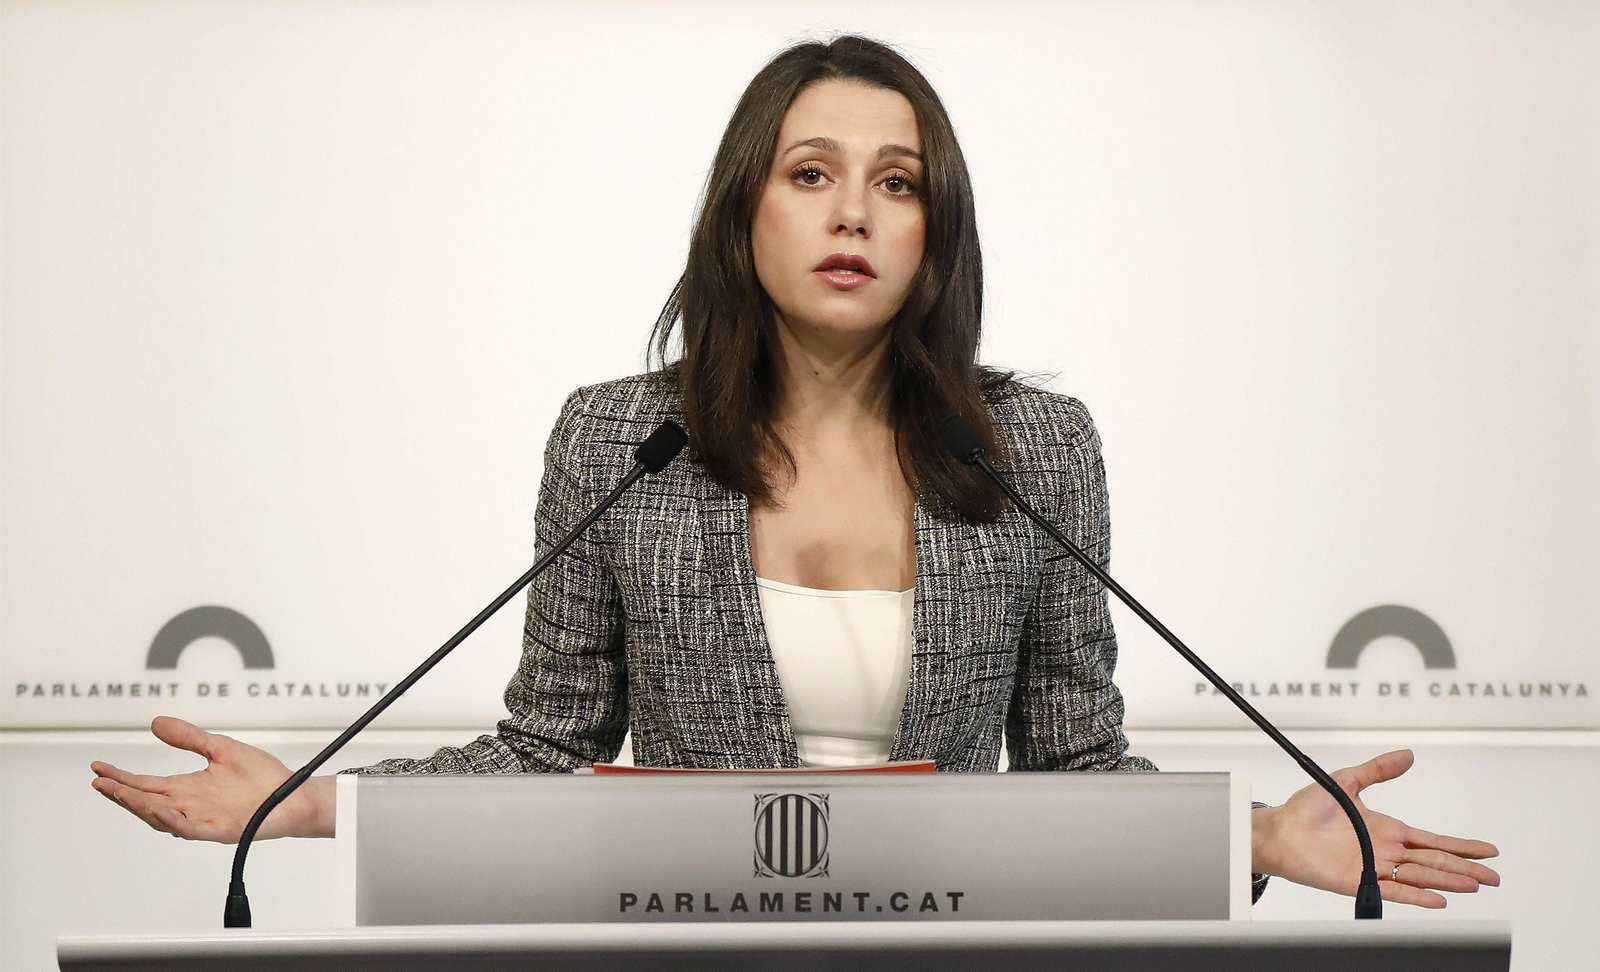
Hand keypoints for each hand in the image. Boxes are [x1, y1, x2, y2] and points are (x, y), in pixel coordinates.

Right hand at [90, 716, 334, 841]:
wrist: (294, 793)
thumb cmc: (262, 776)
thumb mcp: (220, 749)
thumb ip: (189, 738)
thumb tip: (156, 722)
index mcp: (187, 787)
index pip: (145, 784)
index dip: (121, 777)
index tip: (98, 767)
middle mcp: (189, 805)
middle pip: (145, 800)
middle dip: (121, 792)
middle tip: (98, 782)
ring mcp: (202, 819)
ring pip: (161, 817)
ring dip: (138, 806)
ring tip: (118, 792)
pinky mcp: (219, 830)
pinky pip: (189, 828)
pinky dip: (171, 819)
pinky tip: (157, 808)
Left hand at [1252, 749, 1499, 907]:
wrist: (1278, 829)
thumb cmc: (1306, 809)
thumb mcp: (1346, 781)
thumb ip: (1378, 770)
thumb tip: (1407, 755)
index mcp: (1387, 830)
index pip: (1432, 840)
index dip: (1461, 846)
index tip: (1488, 851)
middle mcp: (1385, 851)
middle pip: (1434, 861)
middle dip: (1466, 868)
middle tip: (1494, 877)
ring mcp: (1373, 867)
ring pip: (1420, 876)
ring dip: (1448, 881)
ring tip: (1475, 886)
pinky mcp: (1357, 880)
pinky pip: (1392, 891)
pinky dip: (1416, 896)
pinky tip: (1438, 900)